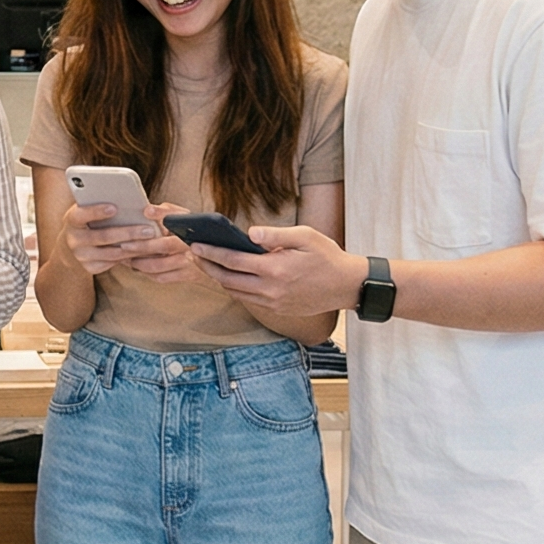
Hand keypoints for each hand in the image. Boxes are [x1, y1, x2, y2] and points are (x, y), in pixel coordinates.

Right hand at [64, 200, 199, 282]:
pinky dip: (129, 256)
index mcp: (71, 219)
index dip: (96, 211)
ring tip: (151, 240)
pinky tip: (144, 251)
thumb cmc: (88, 220)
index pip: (81, 214)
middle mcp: (73, 239)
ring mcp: (81, 256)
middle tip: (148, 229)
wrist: (72, 246)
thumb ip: (101, 204)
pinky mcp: (90, 268)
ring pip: (111, 253)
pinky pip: (113, 263)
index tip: (115, 207)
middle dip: (127, 232)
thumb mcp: (88, 209)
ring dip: (133, 247)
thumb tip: (129, 201)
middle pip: (102, 237)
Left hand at [192, 223, 367, 322]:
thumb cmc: (327, 256)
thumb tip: (249, 233)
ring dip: (219, 279)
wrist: (347, 286)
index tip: (196, 245)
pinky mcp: (278, 309)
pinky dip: (235, 288)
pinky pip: (248, 300)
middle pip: (228, 280)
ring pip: (236, 292)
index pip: (233, 261)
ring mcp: (274, 302)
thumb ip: (275, 235)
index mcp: (275, 269)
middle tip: (195, 255)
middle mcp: (271, 289)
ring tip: (208, 265)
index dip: (211, 253)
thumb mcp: (305, 236)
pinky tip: (231, 277)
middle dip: (208, 267)